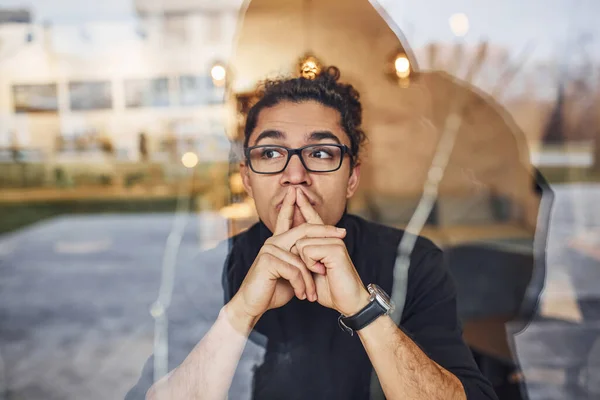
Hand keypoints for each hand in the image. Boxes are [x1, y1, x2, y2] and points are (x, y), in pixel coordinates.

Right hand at [228, 187, 346, 328]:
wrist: (253, 305)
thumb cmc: (273, 290)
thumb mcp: (293, 273)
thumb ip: (301, 260)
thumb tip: (317, 254)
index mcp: (278, 242)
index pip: (285, 219)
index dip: (292, 205)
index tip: (297, 192)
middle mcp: (273, 242)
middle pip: (304, 231)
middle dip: (325, 232)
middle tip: (342, 233)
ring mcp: (269, 249)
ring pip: (302, 259)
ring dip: (310, 280)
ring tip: (310, 295)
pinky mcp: (267, 260)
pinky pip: (294, 270)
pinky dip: (301, 285)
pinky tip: (300, 295)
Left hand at [293, 188, 370, 315]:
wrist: (349, 302)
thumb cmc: (331, 289)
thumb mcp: (312, 271)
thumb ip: (305, 256)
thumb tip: (295, 246)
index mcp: (326, 241)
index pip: (312, 220)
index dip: (304, 206)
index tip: (296, 192)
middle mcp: (331, 237)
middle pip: (302, 232)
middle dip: (300, 253)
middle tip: (314, 269)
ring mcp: (334, 240)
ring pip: (301, 243)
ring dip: (304, 263)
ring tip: (319, 274)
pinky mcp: (335, 247)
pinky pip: (307, 250)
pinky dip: (309, 264)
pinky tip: (322, 271)